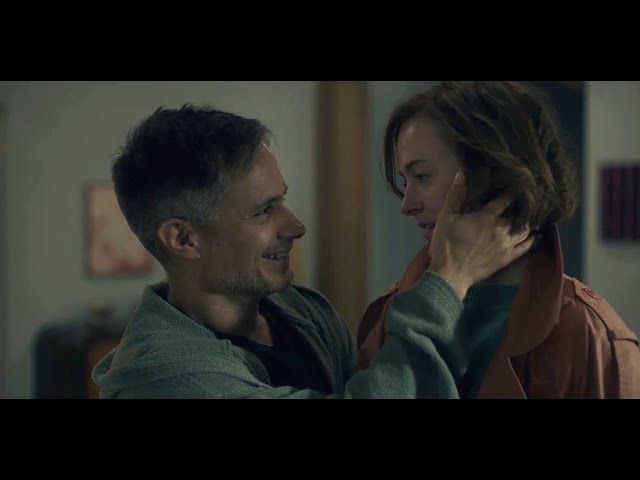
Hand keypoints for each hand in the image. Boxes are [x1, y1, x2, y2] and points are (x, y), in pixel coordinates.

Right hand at [428, 172, 537, 299]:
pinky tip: (539, 235)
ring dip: (530, 221)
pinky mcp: (508, 258)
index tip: (517, 184)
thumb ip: (455, 196)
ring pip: (526, 230)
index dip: (511, 191)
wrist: (450, 274)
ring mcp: (507, 245)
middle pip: (519, 214)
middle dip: (524, 206)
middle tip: (528, 200)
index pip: (505, 199)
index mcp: (486, 217)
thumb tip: (462, 174)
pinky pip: (527, 247)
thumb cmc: (446, 244)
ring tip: (533, 215)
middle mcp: (501, 229)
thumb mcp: (445, 217)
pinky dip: (534, 240)